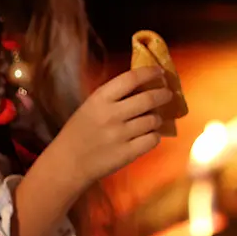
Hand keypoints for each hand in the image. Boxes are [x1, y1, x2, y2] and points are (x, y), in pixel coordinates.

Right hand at [44, 67, 172, 190]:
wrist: (68, 163)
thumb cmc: (79, 132)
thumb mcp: (90, 106)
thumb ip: (114, 96)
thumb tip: (144, 85)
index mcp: (100, 98)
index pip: (131, 78)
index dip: (149, 72)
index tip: (160, 72)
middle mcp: (111, 115)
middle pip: (148, 99)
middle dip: (163, 94)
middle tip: (168, 94)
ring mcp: (120, 135)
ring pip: (153, 120)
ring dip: (158, 118)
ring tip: (154, 119)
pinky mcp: (128, 154)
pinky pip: (153, 139)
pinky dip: (154, 136)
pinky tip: (148, 135)